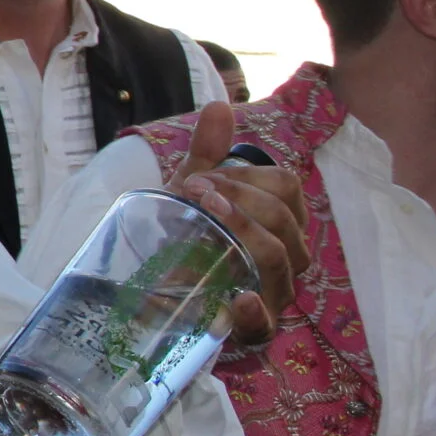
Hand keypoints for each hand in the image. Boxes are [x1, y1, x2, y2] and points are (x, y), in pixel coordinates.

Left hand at [166, 101, 309, 343]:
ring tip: (207, 215)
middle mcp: (287, 256)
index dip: (249, 178)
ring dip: (245, 232)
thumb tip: (219, 106)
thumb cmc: (185, 238)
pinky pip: (266, 325)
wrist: (148, 290)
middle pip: (285, 220)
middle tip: (195, 192)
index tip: (201, 178)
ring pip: (280, 260)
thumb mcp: (192, 195)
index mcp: (279, 220)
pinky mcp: (252, 330)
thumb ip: (207, 156)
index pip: (287, 188)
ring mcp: (274, 293)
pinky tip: (241, 299)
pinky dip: (255, 312)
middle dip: (241, 200)